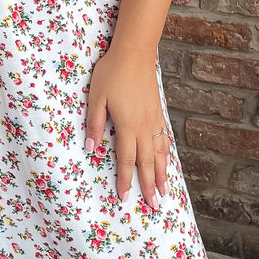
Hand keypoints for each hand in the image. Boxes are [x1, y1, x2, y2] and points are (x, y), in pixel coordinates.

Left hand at [85, 49, 169, 209]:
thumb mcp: (96, 97)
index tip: (126, 198)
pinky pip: (164, 140)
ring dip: (163, 174)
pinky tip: (167, 161)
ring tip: (165, 191)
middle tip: (154, 206)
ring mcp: (155, 120)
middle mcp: (145, 127)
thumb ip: (94, 124)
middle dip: (150, 186)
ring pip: (160, 153)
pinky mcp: (159, 112)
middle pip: (148, 163)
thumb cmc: (111, 73)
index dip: (125, 180)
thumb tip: (91, 148)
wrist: (135, 52)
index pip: (126, 160)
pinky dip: (166, 155)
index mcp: (128, 126)